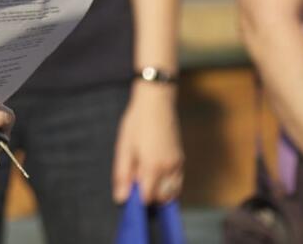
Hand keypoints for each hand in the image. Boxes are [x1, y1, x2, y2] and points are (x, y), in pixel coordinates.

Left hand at [112, 83, 183, 203]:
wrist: (156, 103)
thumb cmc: (136, 123)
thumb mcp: (124, 147)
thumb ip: (123, 175)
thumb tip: (121, 199)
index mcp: (153, 167)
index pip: (148, 197)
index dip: (137, 197)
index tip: (129, 188)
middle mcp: (169, 169)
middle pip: (162, 198)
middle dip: (149, 196)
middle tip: (136, 180)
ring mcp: (178, 164)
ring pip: (173, 191)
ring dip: (160, 191)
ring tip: (145, 175)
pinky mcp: (181, 159)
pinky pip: (178, 181)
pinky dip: (169, 184)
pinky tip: (155, 171)